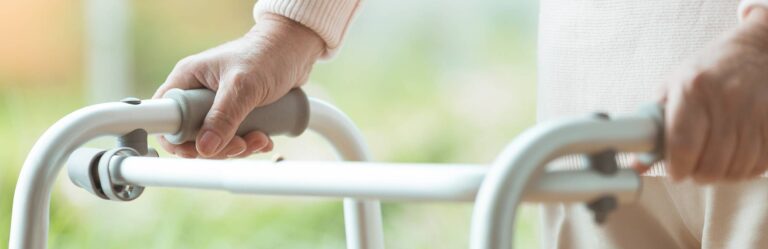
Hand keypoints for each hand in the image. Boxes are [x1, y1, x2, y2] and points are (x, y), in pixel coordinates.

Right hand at [153, 13, 324, 158]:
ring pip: (216, 140)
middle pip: (192, 135)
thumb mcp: (243, 86)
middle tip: (240, 145)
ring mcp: (218, 104)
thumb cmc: (268, 55)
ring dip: (239, 147)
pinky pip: (235, 137)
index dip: (177, 139)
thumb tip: (205, 148)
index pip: (166, 116)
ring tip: (260, 139)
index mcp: (188, 78)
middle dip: (218, 147)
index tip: (198, 151)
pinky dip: (250, 143)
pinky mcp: (237, 112)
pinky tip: (265, 139)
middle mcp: (199, 92)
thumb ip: (223, 116)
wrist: (296, 49)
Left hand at [634, 7, 767, 182]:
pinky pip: (759, 163)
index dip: (677, 168)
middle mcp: (725, 100)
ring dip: (721, 175)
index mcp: (692, 89)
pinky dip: (744, 170)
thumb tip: (636, 163)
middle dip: (697, 174)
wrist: (756, 51)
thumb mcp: (673, 86)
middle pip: (710, 163)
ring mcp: (753, 111)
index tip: (675, 172)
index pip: (682, 144)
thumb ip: (653, 124)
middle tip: (692, 169)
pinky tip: (734, 160)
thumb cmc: (707, 70)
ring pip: (736, 168)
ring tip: (711, 164)